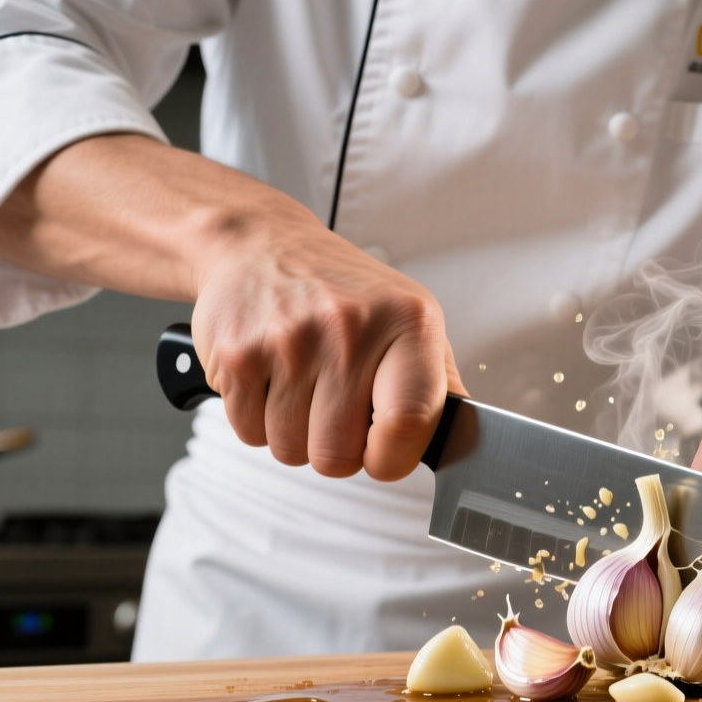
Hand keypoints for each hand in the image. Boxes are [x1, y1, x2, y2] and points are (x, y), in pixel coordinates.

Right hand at [192, 216, 465, 479]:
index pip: (408, 422)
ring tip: (302, 388)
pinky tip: (271, 380)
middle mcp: (349, 327)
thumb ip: (439, 385)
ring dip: (295, 435)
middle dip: (336, 451)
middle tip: (335, 412)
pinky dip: (258, 422)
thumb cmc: (345, 293)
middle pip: (338, 455)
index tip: (384, 453)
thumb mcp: (410, 321)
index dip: (393, 457)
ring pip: (290, 450)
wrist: (263, 244)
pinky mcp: (238, 353)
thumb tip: (463, 441)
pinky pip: (249, 434)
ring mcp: (289, 340)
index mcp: (408, 323)